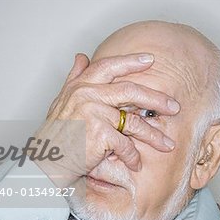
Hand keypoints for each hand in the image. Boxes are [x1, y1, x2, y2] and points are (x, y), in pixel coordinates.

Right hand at [33, 53, 179, 186]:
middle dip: (156, 99)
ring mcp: (95, 113)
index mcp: (81, 86)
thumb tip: (81, 56)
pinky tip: (136, 163)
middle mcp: (88, 95)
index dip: (130, 61)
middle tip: (174, 107)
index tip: (150, 60)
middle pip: (130, 91)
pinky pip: (126, 144)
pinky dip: (132, 156)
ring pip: (134, 121)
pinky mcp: (100, 133)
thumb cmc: (54, 135)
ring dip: (153, 135)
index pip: (108, 66)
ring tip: (167, 144)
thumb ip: (73, 78)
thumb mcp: (61, 101)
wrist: (45, 162)